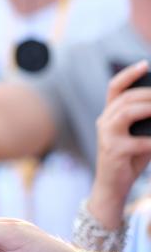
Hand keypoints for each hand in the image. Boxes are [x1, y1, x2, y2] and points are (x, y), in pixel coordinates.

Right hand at [89, 59, 150, 228]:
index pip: (115, 88)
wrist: (111, 187)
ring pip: (127, 112)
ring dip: (149, 108)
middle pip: (126, 98)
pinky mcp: (114, 151)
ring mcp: (106, 136)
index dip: (129, 74)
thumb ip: (146, 122)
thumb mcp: (137, 136)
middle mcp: (104, 121)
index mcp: (108, 115)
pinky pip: (140, 142)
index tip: (145, 64)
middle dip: (149, 94)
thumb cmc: (128, 159)